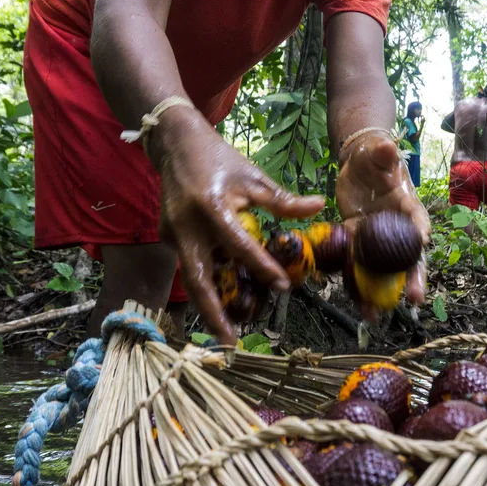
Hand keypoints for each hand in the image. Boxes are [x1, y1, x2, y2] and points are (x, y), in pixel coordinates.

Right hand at [149, 107, 324, 345]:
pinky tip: (224, 297)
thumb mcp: (254, 177)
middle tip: (232, 342)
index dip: (261, 267)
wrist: (175, 143)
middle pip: (197, 280)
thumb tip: (319, 208)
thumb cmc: (220, 160)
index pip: (239, 245)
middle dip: (213, 314)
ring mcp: (172, 234)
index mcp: (212, 208)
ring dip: (208, 305)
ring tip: (227, 331)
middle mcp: (186, 226)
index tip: (282, 287)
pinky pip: (190, 264)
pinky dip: (207, 282)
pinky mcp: (167, 237)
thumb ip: (283, 201)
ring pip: (191, 278)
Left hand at [336, 132, 429, 319]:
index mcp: (406, 205)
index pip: (417, 219)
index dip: (421, 230)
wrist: (358, 165)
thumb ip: (383, 153)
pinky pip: (360, 266)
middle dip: (413, 277)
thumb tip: (389, 146)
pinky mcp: (358, 242)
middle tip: (415, 297)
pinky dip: (358, 286)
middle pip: (409, 256)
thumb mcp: (377, 153)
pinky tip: (359, 307)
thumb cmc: (374, 157)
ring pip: (385, 270)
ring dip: (382, 293)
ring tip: (377, 314)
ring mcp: (379, 238)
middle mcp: (397, 227)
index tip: (423, 241)